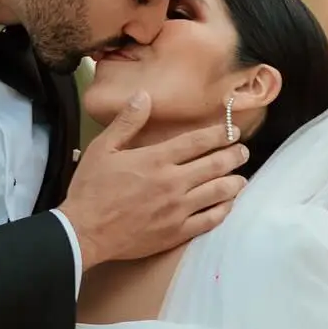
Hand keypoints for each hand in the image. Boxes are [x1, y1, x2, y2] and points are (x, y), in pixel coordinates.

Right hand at [59, 94, 248, 267]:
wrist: (84, 232)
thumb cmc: (91, 189)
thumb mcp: (102, 149)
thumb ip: (127, 122)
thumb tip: (144, 95)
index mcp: (156, 159)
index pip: (198, 141)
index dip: (219, 134)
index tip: (232, 130)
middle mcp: (173, 182)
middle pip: (215, 164)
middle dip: (234, 155)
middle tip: (242, 151)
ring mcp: (178, 210)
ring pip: (218, 192)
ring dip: (234, 182)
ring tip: (241, 178)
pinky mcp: (176, 232)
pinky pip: (209, 220)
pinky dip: (223, 210)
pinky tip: (227, 205)